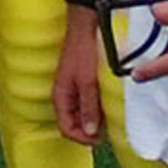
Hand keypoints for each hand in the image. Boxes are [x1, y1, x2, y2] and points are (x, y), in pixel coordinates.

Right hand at [52, 4, 104, 144]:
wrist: (84, 27)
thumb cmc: (82, 52)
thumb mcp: (87, 81)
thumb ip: (88, 107)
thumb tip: (90, 132)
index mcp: (59, 97)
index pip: (66, 128)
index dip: (81, 138)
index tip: (99, 139)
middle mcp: (63, 95)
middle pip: (73, 124)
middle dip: (88, 131)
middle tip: (106, 132)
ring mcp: (71, 89)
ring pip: (80, 114)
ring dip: (93, 120)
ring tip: (108, 119)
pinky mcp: (80, 82)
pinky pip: (85, 103)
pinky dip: (95, 108)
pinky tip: (106, 105)